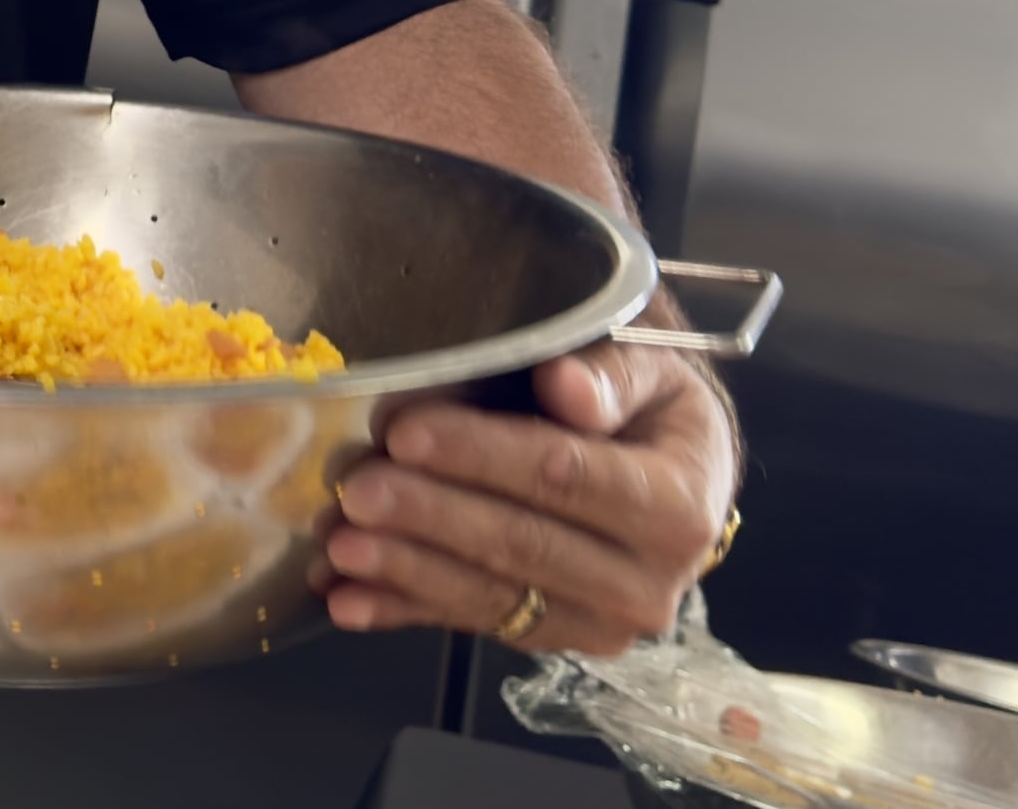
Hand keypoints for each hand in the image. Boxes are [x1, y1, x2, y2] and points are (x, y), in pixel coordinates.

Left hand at [321, 340, 737, 654]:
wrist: (678, 485)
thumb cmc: (652, 414)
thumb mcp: (652, 374)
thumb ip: (612, 376)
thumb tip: (566, 386)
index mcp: (677, 506)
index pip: (566, 476)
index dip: (483, 455)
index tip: (407, 433)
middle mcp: (647, 581)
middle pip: (522, 544)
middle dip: (430, 516)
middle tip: (356, 491)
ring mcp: (601, 623)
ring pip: (492, 595)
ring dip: (407, 571)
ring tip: (339, 547)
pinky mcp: (555, 642)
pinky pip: (472, 624)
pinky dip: (403, 611)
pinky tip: (345, 600)